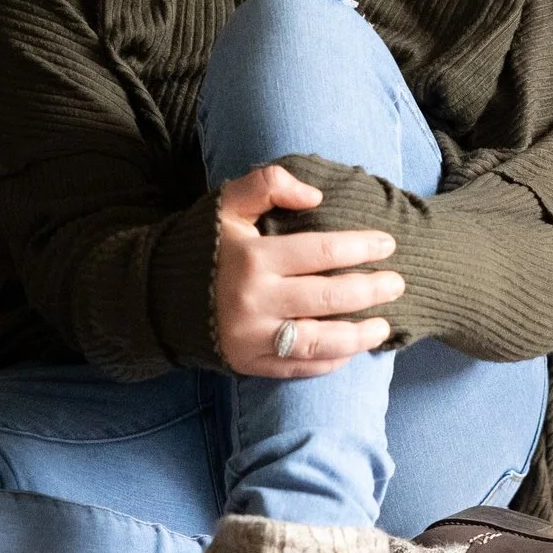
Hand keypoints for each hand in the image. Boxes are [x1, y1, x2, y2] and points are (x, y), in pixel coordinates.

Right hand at [213, 162, 405, 376]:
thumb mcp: (226, 204)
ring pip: (320, 342)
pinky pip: (298, 368)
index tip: (387, 244)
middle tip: (397, 283)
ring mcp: (252, 337)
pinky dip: (328, 362)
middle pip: (328, 297)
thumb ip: (268, 184)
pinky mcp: (249, 363)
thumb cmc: (201, 245)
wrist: (155, 295)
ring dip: (358, 336)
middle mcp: (255, 301)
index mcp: (252, 258)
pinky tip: (349, 351)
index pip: (320, 251)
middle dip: (370, 290)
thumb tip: (316, 196)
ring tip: (383, 326)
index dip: (359, 246)